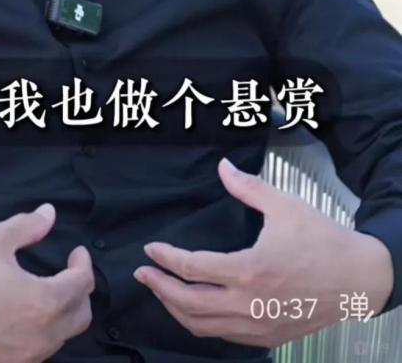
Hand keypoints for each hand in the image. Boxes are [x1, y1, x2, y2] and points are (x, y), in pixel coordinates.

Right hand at [0, 202, 94, 362]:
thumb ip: (27, 226)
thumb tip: (49, 213)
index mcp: (43, 303)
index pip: (82, 284)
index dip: (82, 263)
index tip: (75, 252)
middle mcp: (41, 338)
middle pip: (81, 316)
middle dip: (80, 290)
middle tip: (66, 271)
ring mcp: (25, 359)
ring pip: (62, 337)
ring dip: (63, 313)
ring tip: (46, 290)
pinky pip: (39, 351)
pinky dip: (42, 332)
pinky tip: (24, 314)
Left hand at [133, 157, 393, 347]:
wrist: (361, 280)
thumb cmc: (323, 240)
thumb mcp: (285, 206)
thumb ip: (248, 187)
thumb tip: (222, 167)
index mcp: (250, 270)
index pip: (193, 268)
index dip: (166, 259)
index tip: (150, 249)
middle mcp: (249, 304)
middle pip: (188, 304)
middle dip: (160, 288)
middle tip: (142, 274)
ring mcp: (258, 326)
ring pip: (203, 327)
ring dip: (175, 310)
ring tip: (161, 291)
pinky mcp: (268, 337)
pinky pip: (223, 336)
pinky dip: (201, 325)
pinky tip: (194, 310)